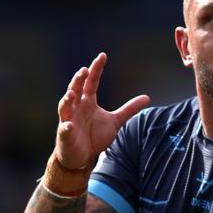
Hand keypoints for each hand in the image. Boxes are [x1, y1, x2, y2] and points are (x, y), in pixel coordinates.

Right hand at [55, 52, 150, 168]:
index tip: (102, 56)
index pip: (92, 82)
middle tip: (83, 70)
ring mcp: (68, 120)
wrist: (82, 157)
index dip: (96, 69)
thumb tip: (147, 97)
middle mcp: (76, 107)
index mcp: (88, 101)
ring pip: (64, 106)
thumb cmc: (95, 136)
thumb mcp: (115, 121)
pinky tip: (69, 126)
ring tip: (72, 93)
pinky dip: (66, 127)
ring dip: (67, 99)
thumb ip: (129, 109)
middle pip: (75, 89)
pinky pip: (64, 129)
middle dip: (78, 80)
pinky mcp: (65, 134)